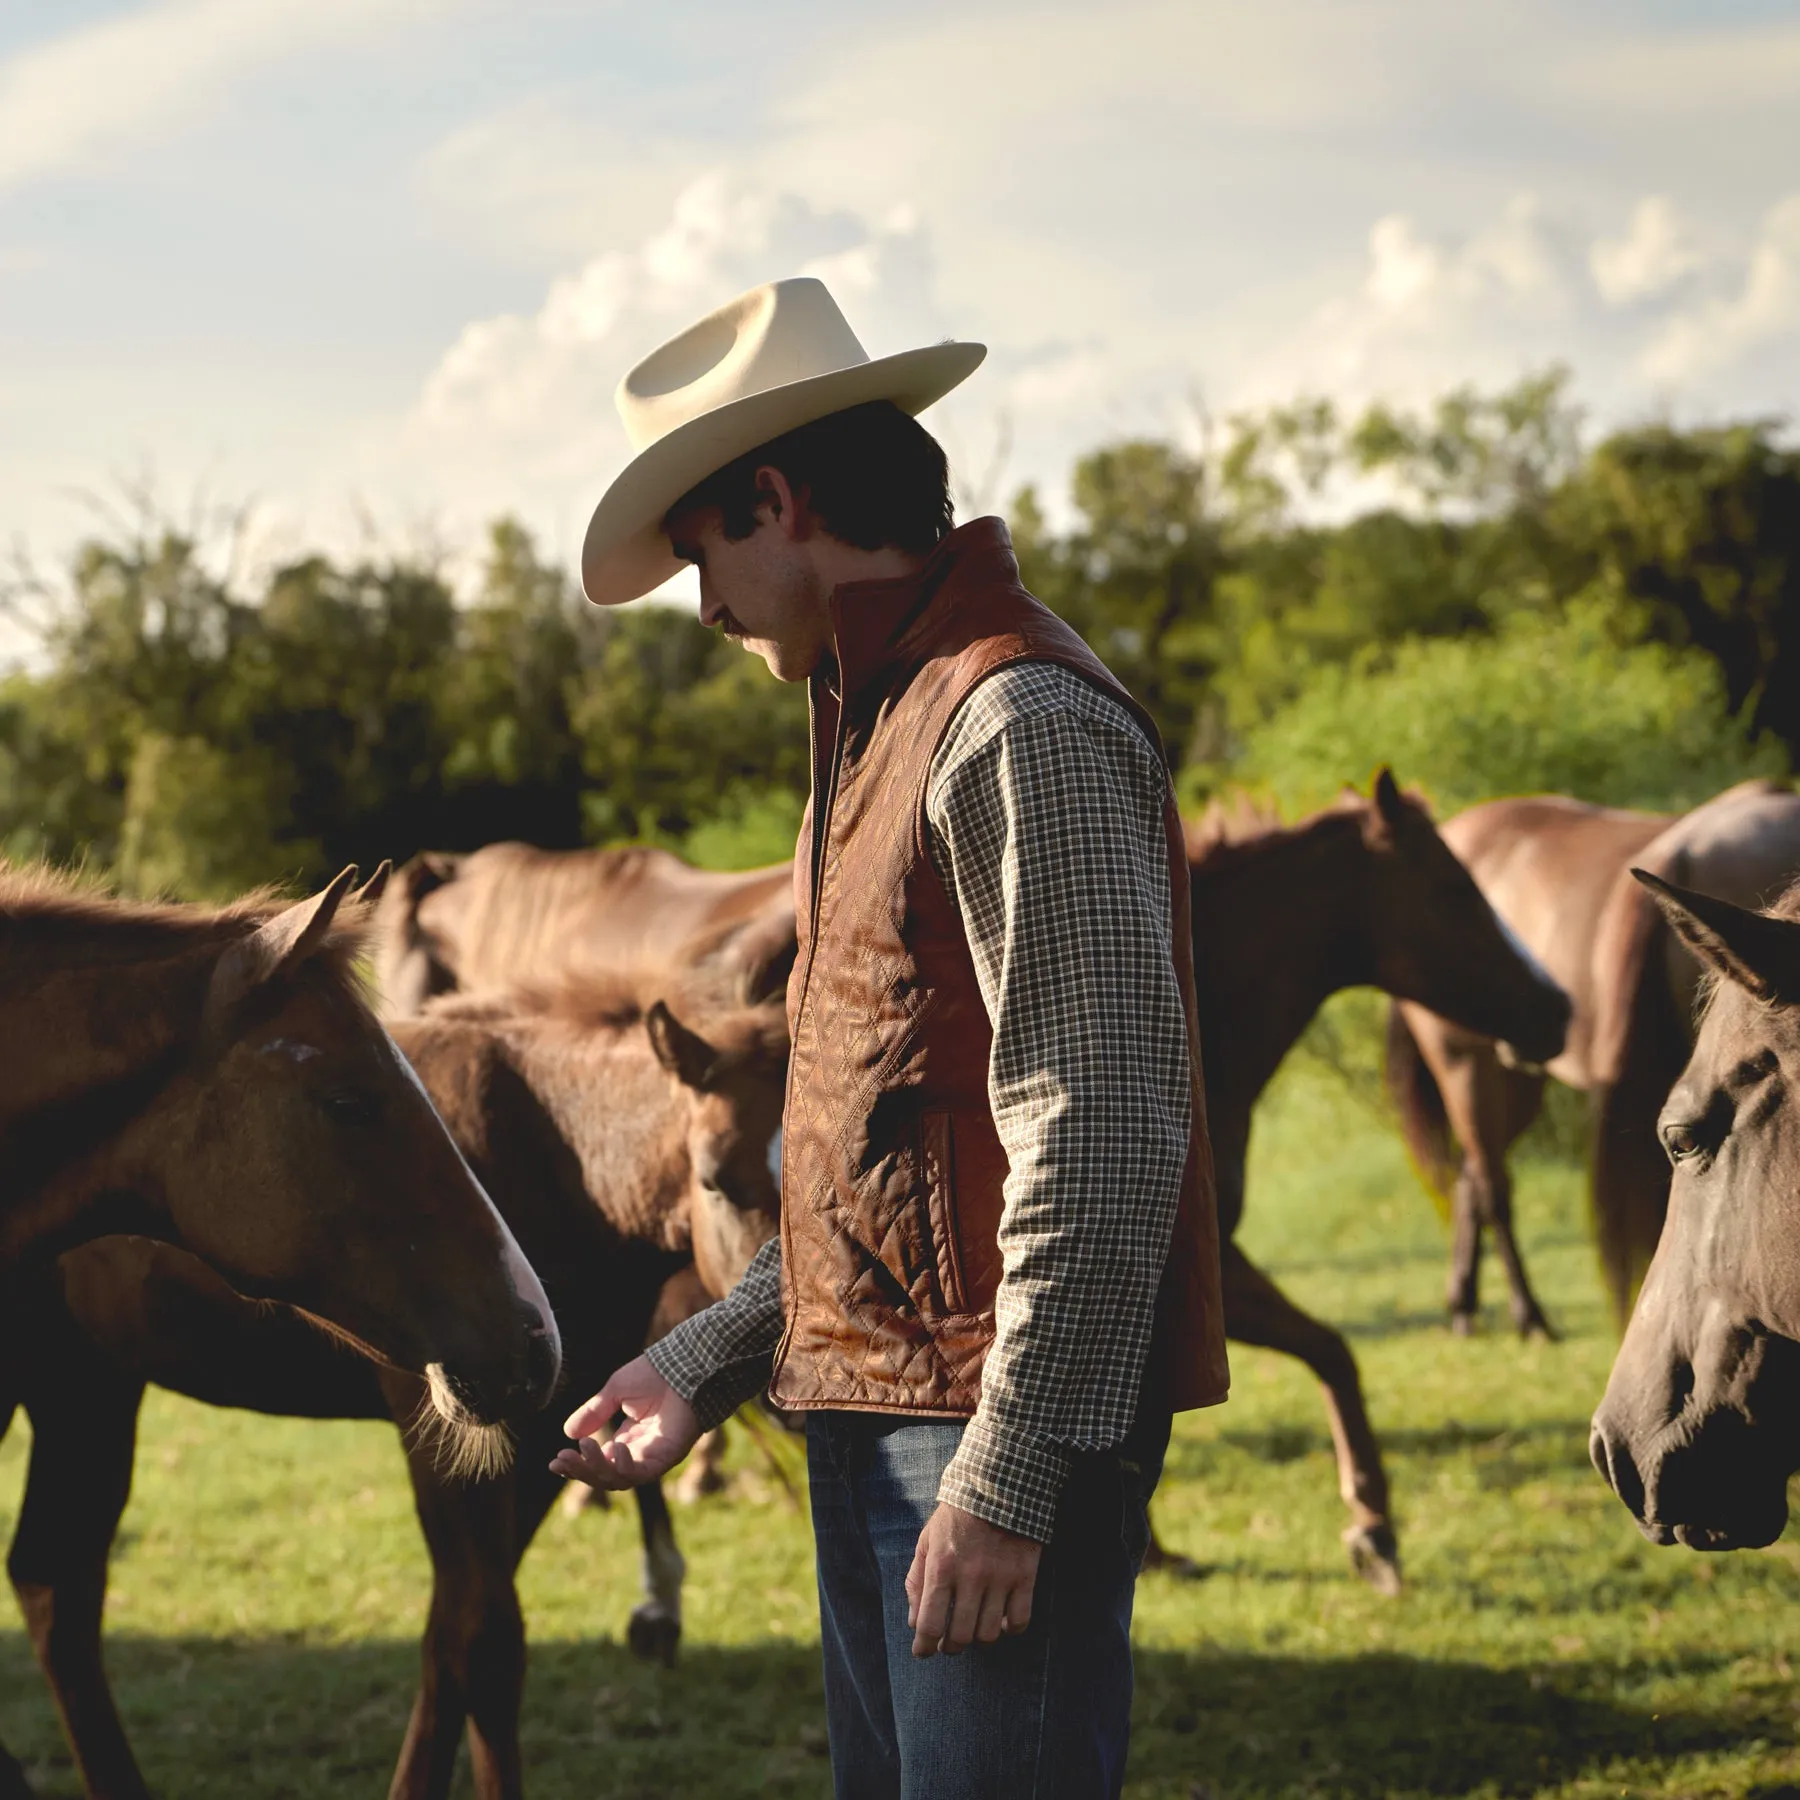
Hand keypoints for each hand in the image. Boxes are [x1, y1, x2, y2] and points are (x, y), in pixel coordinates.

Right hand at [547, 1355, 700, 1490]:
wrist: (685, 1365)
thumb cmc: (656, 1373)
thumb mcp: (615, 1391)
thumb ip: (594, 1412)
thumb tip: (568, 1433)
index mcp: (628, 1438)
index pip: (599, 1462)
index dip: (577, 1465)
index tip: (555, 1461)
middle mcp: (640, 1452)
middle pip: (605, 1475)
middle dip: (581, 1470)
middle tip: (560, 1460)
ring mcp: (654, 1457)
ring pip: (619, 1478)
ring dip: (597, 1468)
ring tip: (583, 1449)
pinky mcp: (668, 1457)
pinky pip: (642, 1473)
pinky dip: (625, 1466)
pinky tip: (615, 1449)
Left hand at [905, 1502, 1041, 1658]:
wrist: (997, 1485)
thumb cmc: (956, 1517)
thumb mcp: (927, 1541)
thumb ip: (916, 1581)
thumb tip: (915, 1622)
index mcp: (941, 1567)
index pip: (930, 1623)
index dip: (925, 1646)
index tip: (924, 1652)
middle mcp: (970, 1576)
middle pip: (961, 1636)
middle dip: (951, 1646)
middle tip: (949, 1642)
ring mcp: (1000, 1578)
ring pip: (990, 1634)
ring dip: (979, 1639)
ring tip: (974, 1630)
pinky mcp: (1025, 1576)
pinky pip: (1020, 1621)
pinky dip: (1010, 1629)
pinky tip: (1002, 1621)